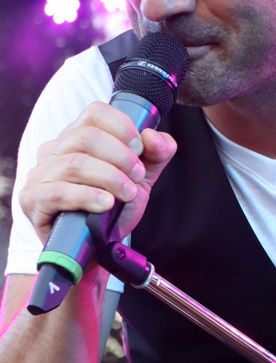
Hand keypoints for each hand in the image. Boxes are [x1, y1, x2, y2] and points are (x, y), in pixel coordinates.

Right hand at [19, 102, 176, 248]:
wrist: (97, 249)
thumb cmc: (113, 209)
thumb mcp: (140, 179)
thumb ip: (155, 154)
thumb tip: (154, 137)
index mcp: (77, 137)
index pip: (95, 112)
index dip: (122, 127)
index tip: (140, 149)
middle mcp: (55, 150)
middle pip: (87, 137)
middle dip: (121, 157)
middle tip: (137, 177)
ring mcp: (40, 174)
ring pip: (75, 164)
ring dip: (110, 178)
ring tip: (127, 193)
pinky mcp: (33, 200)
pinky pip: (58, 192)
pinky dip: (88, 196)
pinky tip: (106, 203)